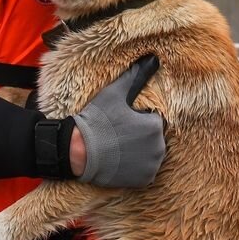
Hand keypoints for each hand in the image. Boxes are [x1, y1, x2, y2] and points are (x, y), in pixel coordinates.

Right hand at [71, 55, 164, 187]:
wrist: (79, 152)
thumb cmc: (97, 121)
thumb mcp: (115, 93)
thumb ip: (136, 76)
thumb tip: (154, 58)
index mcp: (156, 126)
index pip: (153, 120)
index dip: (136, 118)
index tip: (120, 120)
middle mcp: (159, 148)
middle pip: (153, 137)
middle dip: (140, 135)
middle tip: (117, 133)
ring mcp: (151, 166)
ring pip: (149, 154)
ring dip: (138, 150)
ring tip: (117, 147)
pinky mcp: (143, 181)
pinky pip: (144, 171)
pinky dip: (135, 167)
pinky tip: (119, 160)